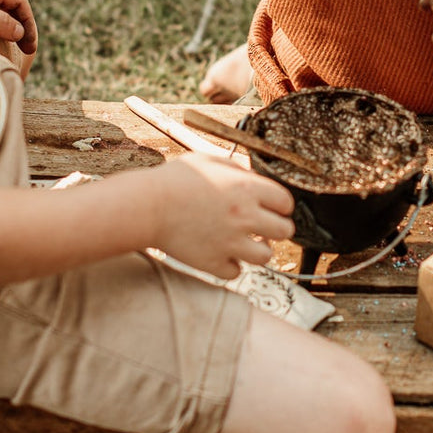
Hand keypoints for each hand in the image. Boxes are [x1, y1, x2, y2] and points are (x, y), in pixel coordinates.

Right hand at [153, 154, 294, 278]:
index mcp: (247, 188)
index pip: (286, 202)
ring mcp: (231, 242)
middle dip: (276, 228)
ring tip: (246, 243)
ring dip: (258, 250)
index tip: (271, 207)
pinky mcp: (214, 262)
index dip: (280, 205)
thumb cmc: (174, 180)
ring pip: (266, 256)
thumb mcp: (208, 161)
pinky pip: (236, 271)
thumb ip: (236, 168)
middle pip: (284, 230)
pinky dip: (231, 265)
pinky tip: (222, 254)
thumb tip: (253, 176)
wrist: (147, 206)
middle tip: (263, 227)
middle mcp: (245, 216)